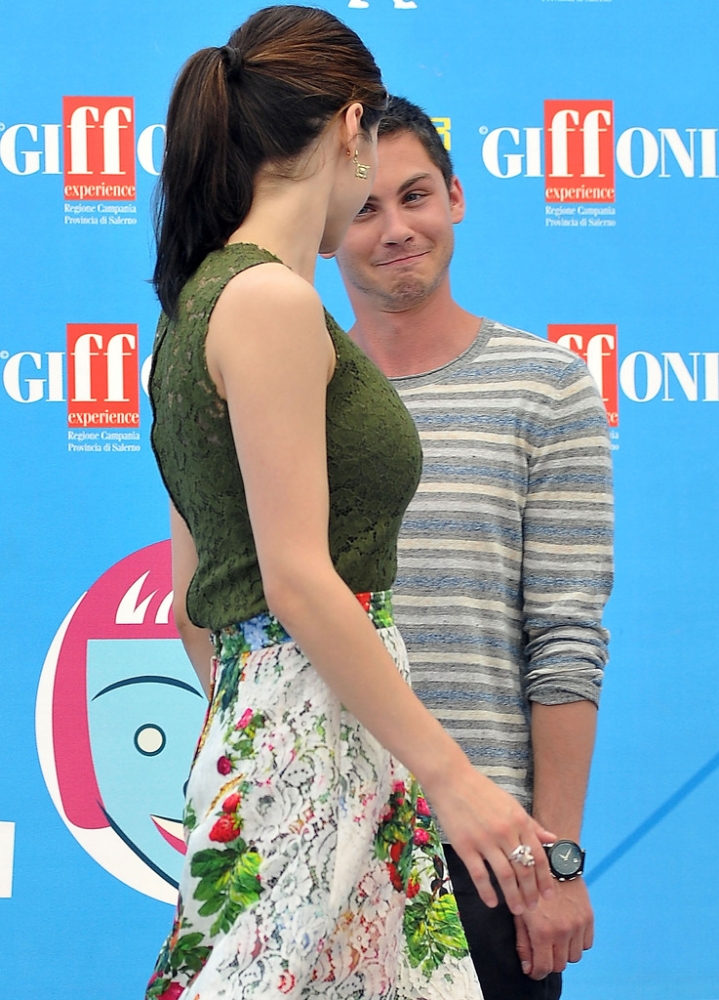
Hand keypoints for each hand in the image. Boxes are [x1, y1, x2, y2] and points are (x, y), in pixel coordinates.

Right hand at [429, 765, 555, 916]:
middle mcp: (505, 832)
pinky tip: (492, 903)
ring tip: (518, 910)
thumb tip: (552, 839)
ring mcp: (485, 840)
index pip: (538, 856)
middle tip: (533, 908)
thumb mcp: (511, 804)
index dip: (545, 879)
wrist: (451, 780)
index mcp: (519, 821)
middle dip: (531, 892)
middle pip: (524, 869)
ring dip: (514, 896)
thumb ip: (531, 824)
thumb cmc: (482, 791)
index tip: (548, 895)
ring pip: (505, 876)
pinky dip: (487, 892)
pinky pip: (479, 875)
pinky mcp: (465, 846)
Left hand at [514, 876, 593, 978]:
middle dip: (549, 961)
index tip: (533, 969)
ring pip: (574, 957)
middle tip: (542, 950)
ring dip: (564, 952)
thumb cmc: (530, 885)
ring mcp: (577, 925)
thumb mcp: (520, 912)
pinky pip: (586, 944)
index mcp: (542, 931)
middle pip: (559, 965)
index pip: (543, 968)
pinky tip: (568, 931)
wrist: (553, 861)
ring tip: (555, 938)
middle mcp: (562, 931)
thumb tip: (527, 967)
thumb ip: (523, 942)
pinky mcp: (588, 918)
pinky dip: (578, 942)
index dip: (536, 972)